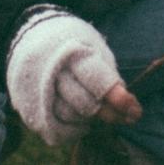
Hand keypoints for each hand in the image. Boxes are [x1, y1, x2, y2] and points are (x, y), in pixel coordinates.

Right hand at [6, 9, 138, 145]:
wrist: (30, 35)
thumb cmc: (72, 42)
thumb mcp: (92, 46)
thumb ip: (107, 73)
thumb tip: (126, 103)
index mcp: (72, 53)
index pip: (97, 80)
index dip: (117, 98)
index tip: (135, 110)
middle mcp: (52, 73)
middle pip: (84, 103)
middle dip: (111, 114)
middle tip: (130, 118)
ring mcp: (37, 92)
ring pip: (70, 117)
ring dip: (92, 120)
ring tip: (108, 114)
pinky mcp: (28, 107)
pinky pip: (54, 128)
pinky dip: (73, 129)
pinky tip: (85, 122)